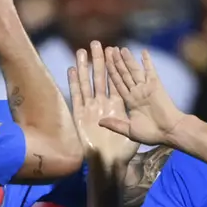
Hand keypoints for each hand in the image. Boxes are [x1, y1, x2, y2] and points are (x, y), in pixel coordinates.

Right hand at [68, 41, 139, 167]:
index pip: (116, 81)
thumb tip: (135, 102)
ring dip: (84, 68)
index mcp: (118, 105)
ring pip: (87, 83)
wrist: (110, 163)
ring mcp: (91, 108)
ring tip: (81, 51)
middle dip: (99, 60)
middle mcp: (103, 104)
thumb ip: (129, 118)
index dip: (114, 66)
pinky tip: (70, 69)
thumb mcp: (132, 132)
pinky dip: (73, 83)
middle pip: (101, 77)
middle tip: (97, 43)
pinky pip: (76, 96)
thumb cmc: (123, 151)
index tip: (113, 50)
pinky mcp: (80, 115)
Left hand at [100, 47, 184, 146]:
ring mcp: (146, 88)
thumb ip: (115, 124)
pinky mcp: (156, 85)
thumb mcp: (129, 130)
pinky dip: (147, 62)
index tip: (103, 64)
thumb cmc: (151, 134)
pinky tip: (143, 52)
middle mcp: (137, 92)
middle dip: (117, 63)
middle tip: (110, 50)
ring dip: (128, 60)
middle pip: (124, 74)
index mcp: (130, 101)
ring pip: (134, 71)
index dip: (111, 74)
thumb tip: (99, 122)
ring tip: (121, 49)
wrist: (170, 132)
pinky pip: (150, 71)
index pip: (117, 84)